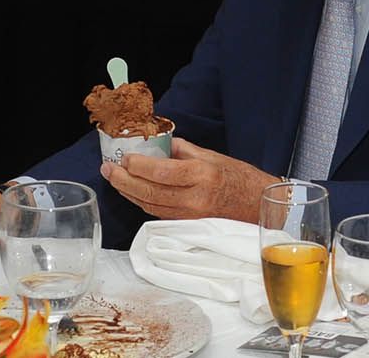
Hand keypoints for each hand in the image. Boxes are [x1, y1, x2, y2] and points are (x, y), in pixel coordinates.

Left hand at [99, 138, 283, 221]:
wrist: (260, 207)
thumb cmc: (240, 178)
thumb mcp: (213, 156)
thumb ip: (183, 150)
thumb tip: (160, 143)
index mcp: (201, 175)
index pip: (160, 172)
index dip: (137, 165)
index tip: (124, 157)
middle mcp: (194, 198)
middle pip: (149, 192)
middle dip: (123, 180)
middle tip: (108, 169)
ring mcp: (190, 215)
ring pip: (150, 205)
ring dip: (128, 192)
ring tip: (114, 179)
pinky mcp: (188, 224)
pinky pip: (159, 213)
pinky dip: (142, 202)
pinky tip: (132, 193)